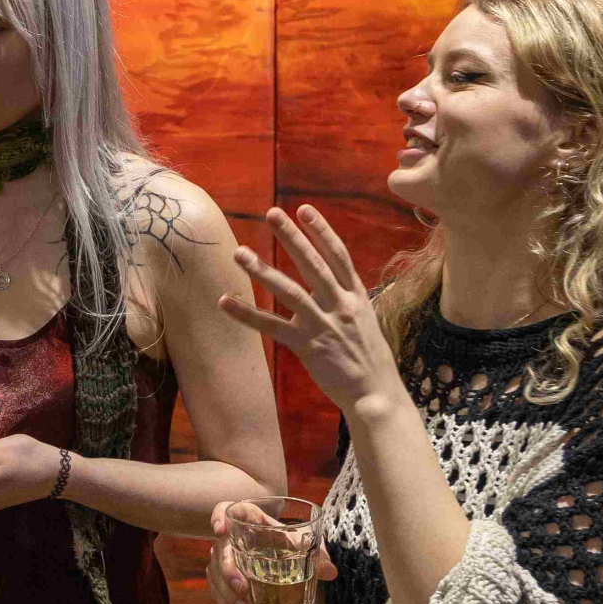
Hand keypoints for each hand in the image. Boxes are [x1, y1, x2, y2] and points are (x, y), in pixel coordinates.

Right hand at [206, 497, 336, 603]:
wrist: (277, 546)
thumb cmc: (286, 538)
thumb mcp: (301, 542)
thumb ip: (315, 555)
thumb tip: (330, 572)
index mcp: (248, 521)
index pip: (225, 510)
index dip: (218, 517)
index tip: (221, 530)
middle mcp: (231, 538)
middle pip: (220, 550)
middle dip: (227, 570)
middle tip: (242, 588)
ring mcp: (224, 558)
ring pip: (215, 572)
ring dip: (227, 593)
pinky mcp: (223, 577)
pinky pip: (217, 589)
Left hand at [217, 205, 406, 414]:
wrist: (377, 394)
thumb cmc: (369, 358)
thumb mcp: (365, 321)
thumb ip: (346, 300)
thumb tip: (330, 283)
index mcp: (356, 297)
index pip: (338, 255)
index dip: (321, 231)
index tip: (304, 209)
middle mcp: (341, 305)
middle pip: (313, 264)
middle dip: (292, 237)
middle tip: (271, 213)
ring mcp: (324, 325)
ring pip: (289, 291)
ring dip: (262, 270)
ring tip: (239, 252)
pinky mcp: (307, 346)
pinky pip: (272, 327)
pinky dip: (247, 314)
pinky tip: (225, 301)